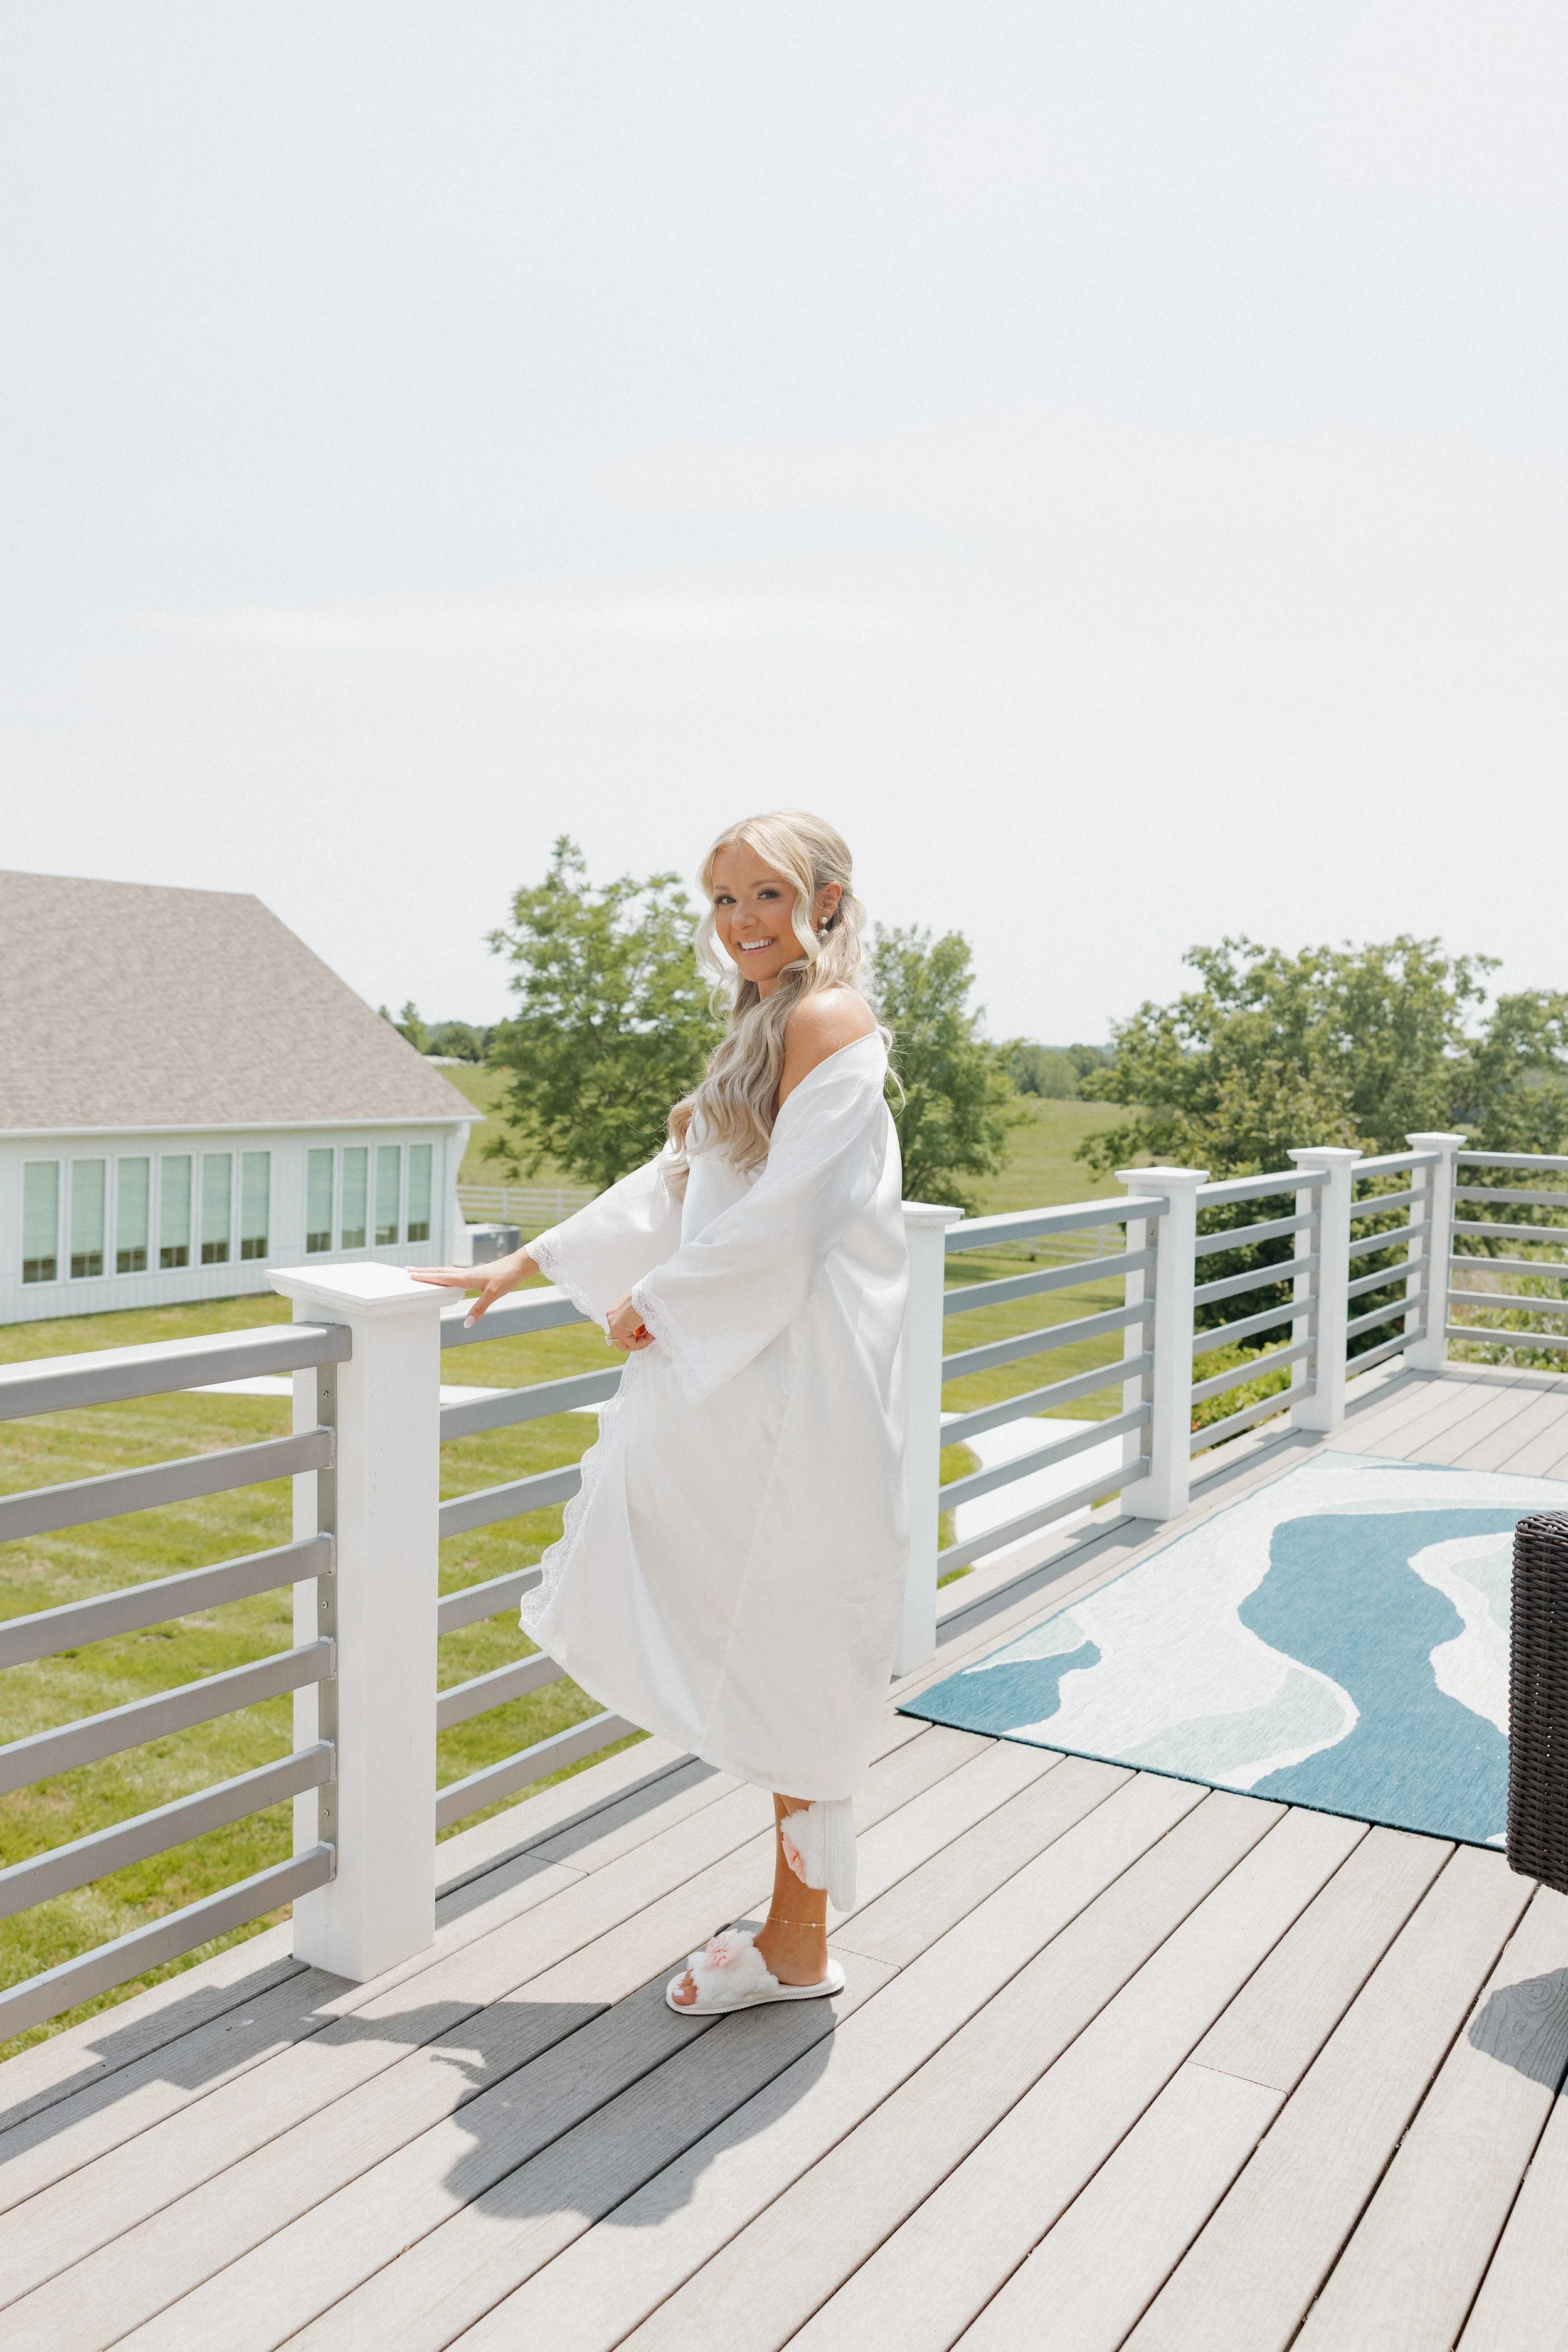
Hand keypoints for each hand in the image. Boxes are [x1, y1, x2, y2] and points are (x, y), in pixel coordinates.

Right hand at [411, 1248, 535, 1326]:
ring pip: (446, 1271)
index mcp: (466, 1277)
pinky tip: (444, 1277)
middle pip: (440, 1272)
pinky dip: (443, 1274)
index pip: (441, 1277)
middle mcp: (465, 1273)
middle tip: (407, 1270)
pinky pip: (453, 1273)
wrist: (518, 1265)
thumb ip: (479, 1309)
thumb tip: (467, 1323)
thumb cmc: (506, 1277)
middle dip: (423, 1272)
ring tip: (420, 1272)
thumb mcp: (492, 1295)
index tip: (411, 1276)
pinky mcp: (475, 1274)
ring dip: (432, 1271)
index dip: (426, 1277)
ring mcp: (469, 1273)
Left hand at [606, 1294, 653, 1352]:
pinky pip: (631, 1344)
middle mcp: (611, 1317)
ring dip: (642, 1342)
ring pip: (626, 1344)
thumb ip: (639, 1324)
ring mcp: (612, 1322)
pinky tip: (650, 1335)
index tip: (649, 1333)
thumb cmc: (650, 1300)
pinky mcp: (617, 1328)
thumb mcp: (642, 1312)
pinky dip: (643, 1342)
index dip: (637, 1336)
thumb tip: (643, 1334)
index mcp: (617, 1311)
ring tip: (652, 1336)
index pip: (623, 1331)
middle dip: (638, 1341)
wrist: (651, 1295)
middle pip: (622, 1340)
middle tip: (650, 1338)